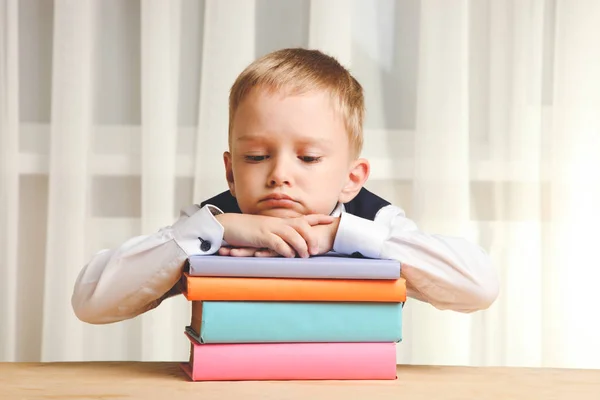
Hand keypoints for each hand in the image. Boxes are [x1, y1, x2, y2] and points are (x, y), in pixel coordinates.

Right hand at [215, 213, 334, 257]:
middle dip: (312, 237)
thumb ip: (279, 235)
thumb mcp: (266, 230)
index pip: (303, 218)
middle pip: (302, 226)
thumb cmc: (247, 230)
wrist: (229, 225)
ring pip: (292, 235)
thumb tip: (290, 243)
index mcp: (280, 221)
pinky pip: (278, 243)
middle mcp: (278, 223)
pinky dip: (285, 250)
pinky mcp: (262, 237)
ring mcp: (270, 229)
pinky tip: (289, 255)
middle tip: (317, 250)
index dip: (318, 218)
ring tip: (305, 256)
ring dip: (301, 246)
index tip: (332, 219)